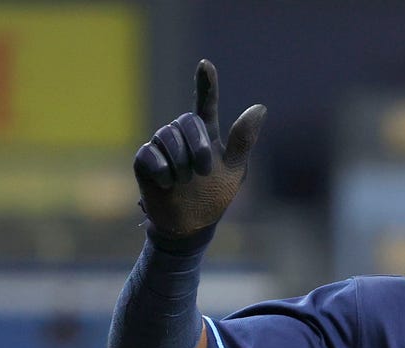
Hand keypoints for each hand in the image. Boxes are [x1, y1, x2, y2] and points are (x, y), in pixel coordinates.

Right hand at [133, 59, 266, 236]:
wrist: (191, 224)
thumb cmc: (214, 196)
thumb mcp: (235, 170)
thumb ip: (243, 139)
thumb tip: (260, 107)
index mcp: (206, 135)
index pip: (206, 103)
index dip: (206, 84)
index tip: (206, 65)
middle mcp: (182, 135)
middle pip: (186, 121)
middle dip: (198, 146)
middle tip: (204, 170)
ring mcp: (162, 146)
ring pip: (167, 134)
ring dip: (181, 162)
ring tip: (185, 181)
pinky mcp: (145, 160)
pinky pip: (150, 155)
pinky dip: (163, 171)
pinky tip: (168, 184)